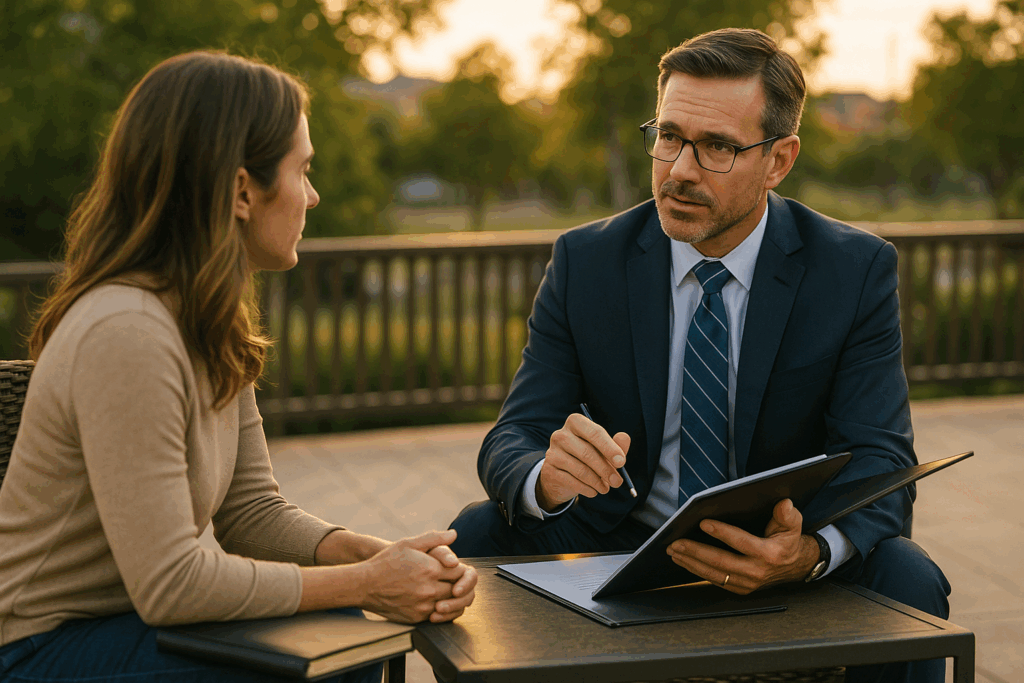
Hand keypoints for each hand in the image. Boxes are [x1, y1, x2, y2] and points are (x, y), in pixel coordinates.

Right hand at [360, 530, 470, 622]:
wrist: (365, 585)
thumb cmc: (387, 561)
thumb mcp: (409, 543)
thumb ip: (434, 538)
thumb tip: (454, 534)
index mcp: (431, 569)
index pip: (460, 572)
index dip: (460, 570)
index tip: (454, 568)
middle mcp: (429, 590)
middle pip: (458, 590)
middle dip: (458, 585)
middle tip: (454, 580)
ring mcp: (423, 606)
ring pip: (450, 605)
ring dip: (451, 598)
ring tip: (447, 591)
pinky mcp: (416, 618)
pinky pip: (438, 616)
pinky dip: (440, 610)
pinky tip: (435, 601)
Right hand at [536, 412, 631, 510]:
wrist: (561, 474)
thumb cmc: (586, 458)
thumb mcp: (603, 450)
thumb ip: (616, 445)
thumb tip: (625, 437)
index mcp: (576, 423)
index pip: (595, 433)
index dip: (610, 448)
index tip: (622, 462)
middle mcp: (561, 435)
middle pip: (587, 453)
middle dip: (606, 469)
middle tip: (617, 481)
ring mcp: (553, 452)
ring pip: (580, 469)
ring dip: (597, 482)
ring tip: (606, 488)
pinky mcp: (549, 470)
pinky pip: (572, 482)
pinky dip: (586, 489)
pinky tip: (593, 491)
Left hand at [665, 499, 819, 593]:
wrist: (795, 567)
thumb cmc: (788, 541)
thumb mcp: (792, 525)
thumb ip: (788, 515)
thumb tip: (784, 503)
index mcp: (769, 554)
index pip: (741, 542)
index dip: (722, 533)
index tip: (703, 523)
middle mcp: (756, 572)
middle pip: (721, 561)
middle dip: (695, 551)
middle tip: (675, 542)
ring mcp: (747, 583)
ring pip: (714, 574)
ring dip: (691, 562)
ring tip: (673, 551)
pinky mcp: (739, 589)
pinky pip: (714, 580)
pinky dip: (696, 571)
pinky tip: (683, 561)